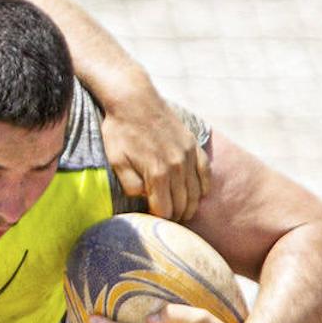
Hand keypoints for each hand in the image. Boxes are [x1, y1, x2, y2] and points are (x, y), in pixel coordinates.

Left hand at [100, 88, 210, 221]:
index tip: (153, 223)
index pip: (165, 210)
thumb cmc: (120, 131)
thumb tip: (143, 198)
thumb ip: (130, 184)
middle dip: (175, 217)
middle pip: (183, 204)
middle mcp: (177, 166)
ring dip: (190, 206)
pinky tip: (199, 196)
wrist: (135, 100)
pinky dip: (203, 187)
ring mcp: (188, 155)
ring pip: (196, 192)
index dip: (159, 220)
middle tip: (168, 222)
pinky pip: (205, 173)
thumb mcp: (116, 161)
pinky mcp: (194, 145)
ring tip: (182, 213)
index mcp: (156, 173)